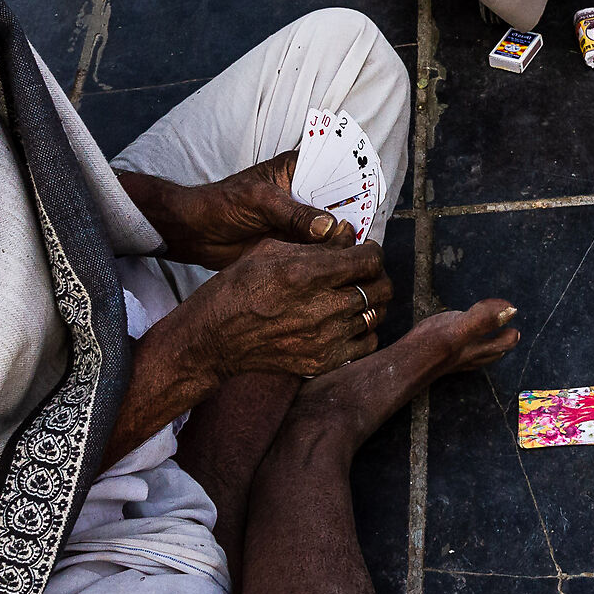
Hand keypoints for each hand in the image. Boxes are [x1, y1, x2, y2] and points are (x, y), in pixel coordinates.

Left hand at [120, 154, 356, 271]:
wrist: (194, 234)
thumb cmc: (221, 205)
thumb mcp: (258, 202)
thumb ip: (293, 213)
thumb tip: (329, 227)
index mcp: (299, 168)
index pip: (337, 168)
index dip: (357, 180)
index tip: (372, 196)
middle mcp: (305, 193)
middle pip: (342, 201)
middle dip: (355, 215)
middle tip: (367, 233)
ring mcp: (302, 220)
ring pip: (334, 228)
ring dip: (344, 240)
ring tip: (360, 253)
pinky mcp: (296, 243)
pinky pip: (320, 249)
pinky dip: (330, 257)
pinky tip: (341, 266)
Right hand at [147, 237, 392, 387]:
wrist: (214, 338)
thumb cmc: (237, 288)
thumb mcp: (269, 251)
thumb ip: (314, 242)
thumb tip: (348, 233)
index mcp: (306, 273)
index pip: (369, 260)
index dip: (371, 252)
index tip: (363, 251)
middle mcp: (321, 307)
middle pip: (380, 288)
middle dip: (376, 276)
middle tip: (363, 273)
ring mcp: (324, 338)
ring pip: (375, 315)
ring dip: (371, 303)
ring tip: (355, 296)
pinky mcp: (322, 361)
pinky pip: (366, 344)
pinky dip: (364, 331)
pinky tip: (349, 322)